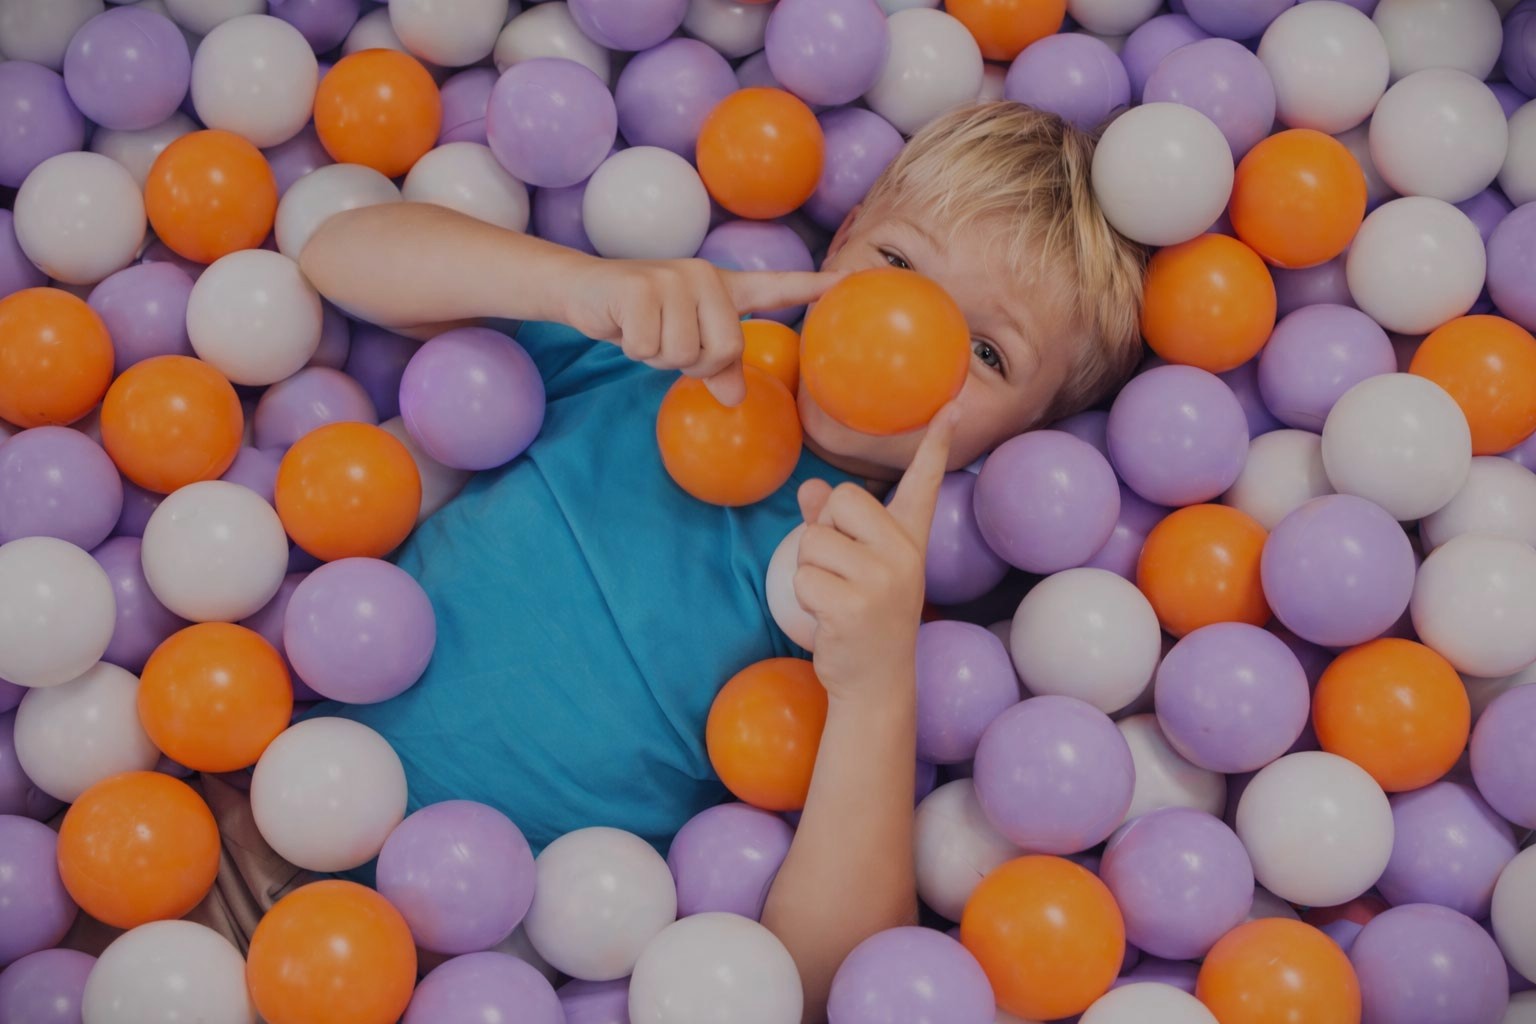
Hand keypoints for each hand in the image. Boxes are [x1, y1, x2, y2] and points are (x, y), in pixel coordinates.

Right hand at [563, 257, 840, 404]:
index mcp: (723, 288)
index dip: (813, 286)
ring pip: (686, 353)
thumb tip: (736, 397)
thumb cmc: (640, 317)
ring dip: (658, 355)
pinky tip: (622, 325)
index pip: (776, 288)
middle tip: (666, 342)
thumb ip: (715, 367)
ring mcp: (674, 278)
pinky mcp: (641, 287)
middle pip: (726, 349)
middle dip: (693, 362)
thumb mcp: (682, 343)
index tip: (850, 282)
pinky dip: (633, 348)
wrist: (582, 288)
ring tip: (644, 330)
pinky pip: (650, 348)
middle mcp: (705, 276)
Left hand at [792, 406, 958, 701]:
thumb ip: (833, 525)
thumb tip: (810, 488)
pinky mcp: (856, 605)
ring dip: (809, 569)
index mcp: (910, 540)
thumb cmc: (862, 619)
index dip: (936, 444)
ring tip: (835, 598)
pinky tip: (829, 618)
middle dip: (823, 530)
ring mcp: (884, 579)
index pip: (923, 483)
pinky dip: (804, 596)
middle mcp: (905, 554)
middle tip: (842, 572)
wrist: (876, 685)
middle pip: (839, 498)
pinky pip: (803, 576)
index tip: (950, 406)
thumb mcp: (854, 567)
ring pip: (813, 539)